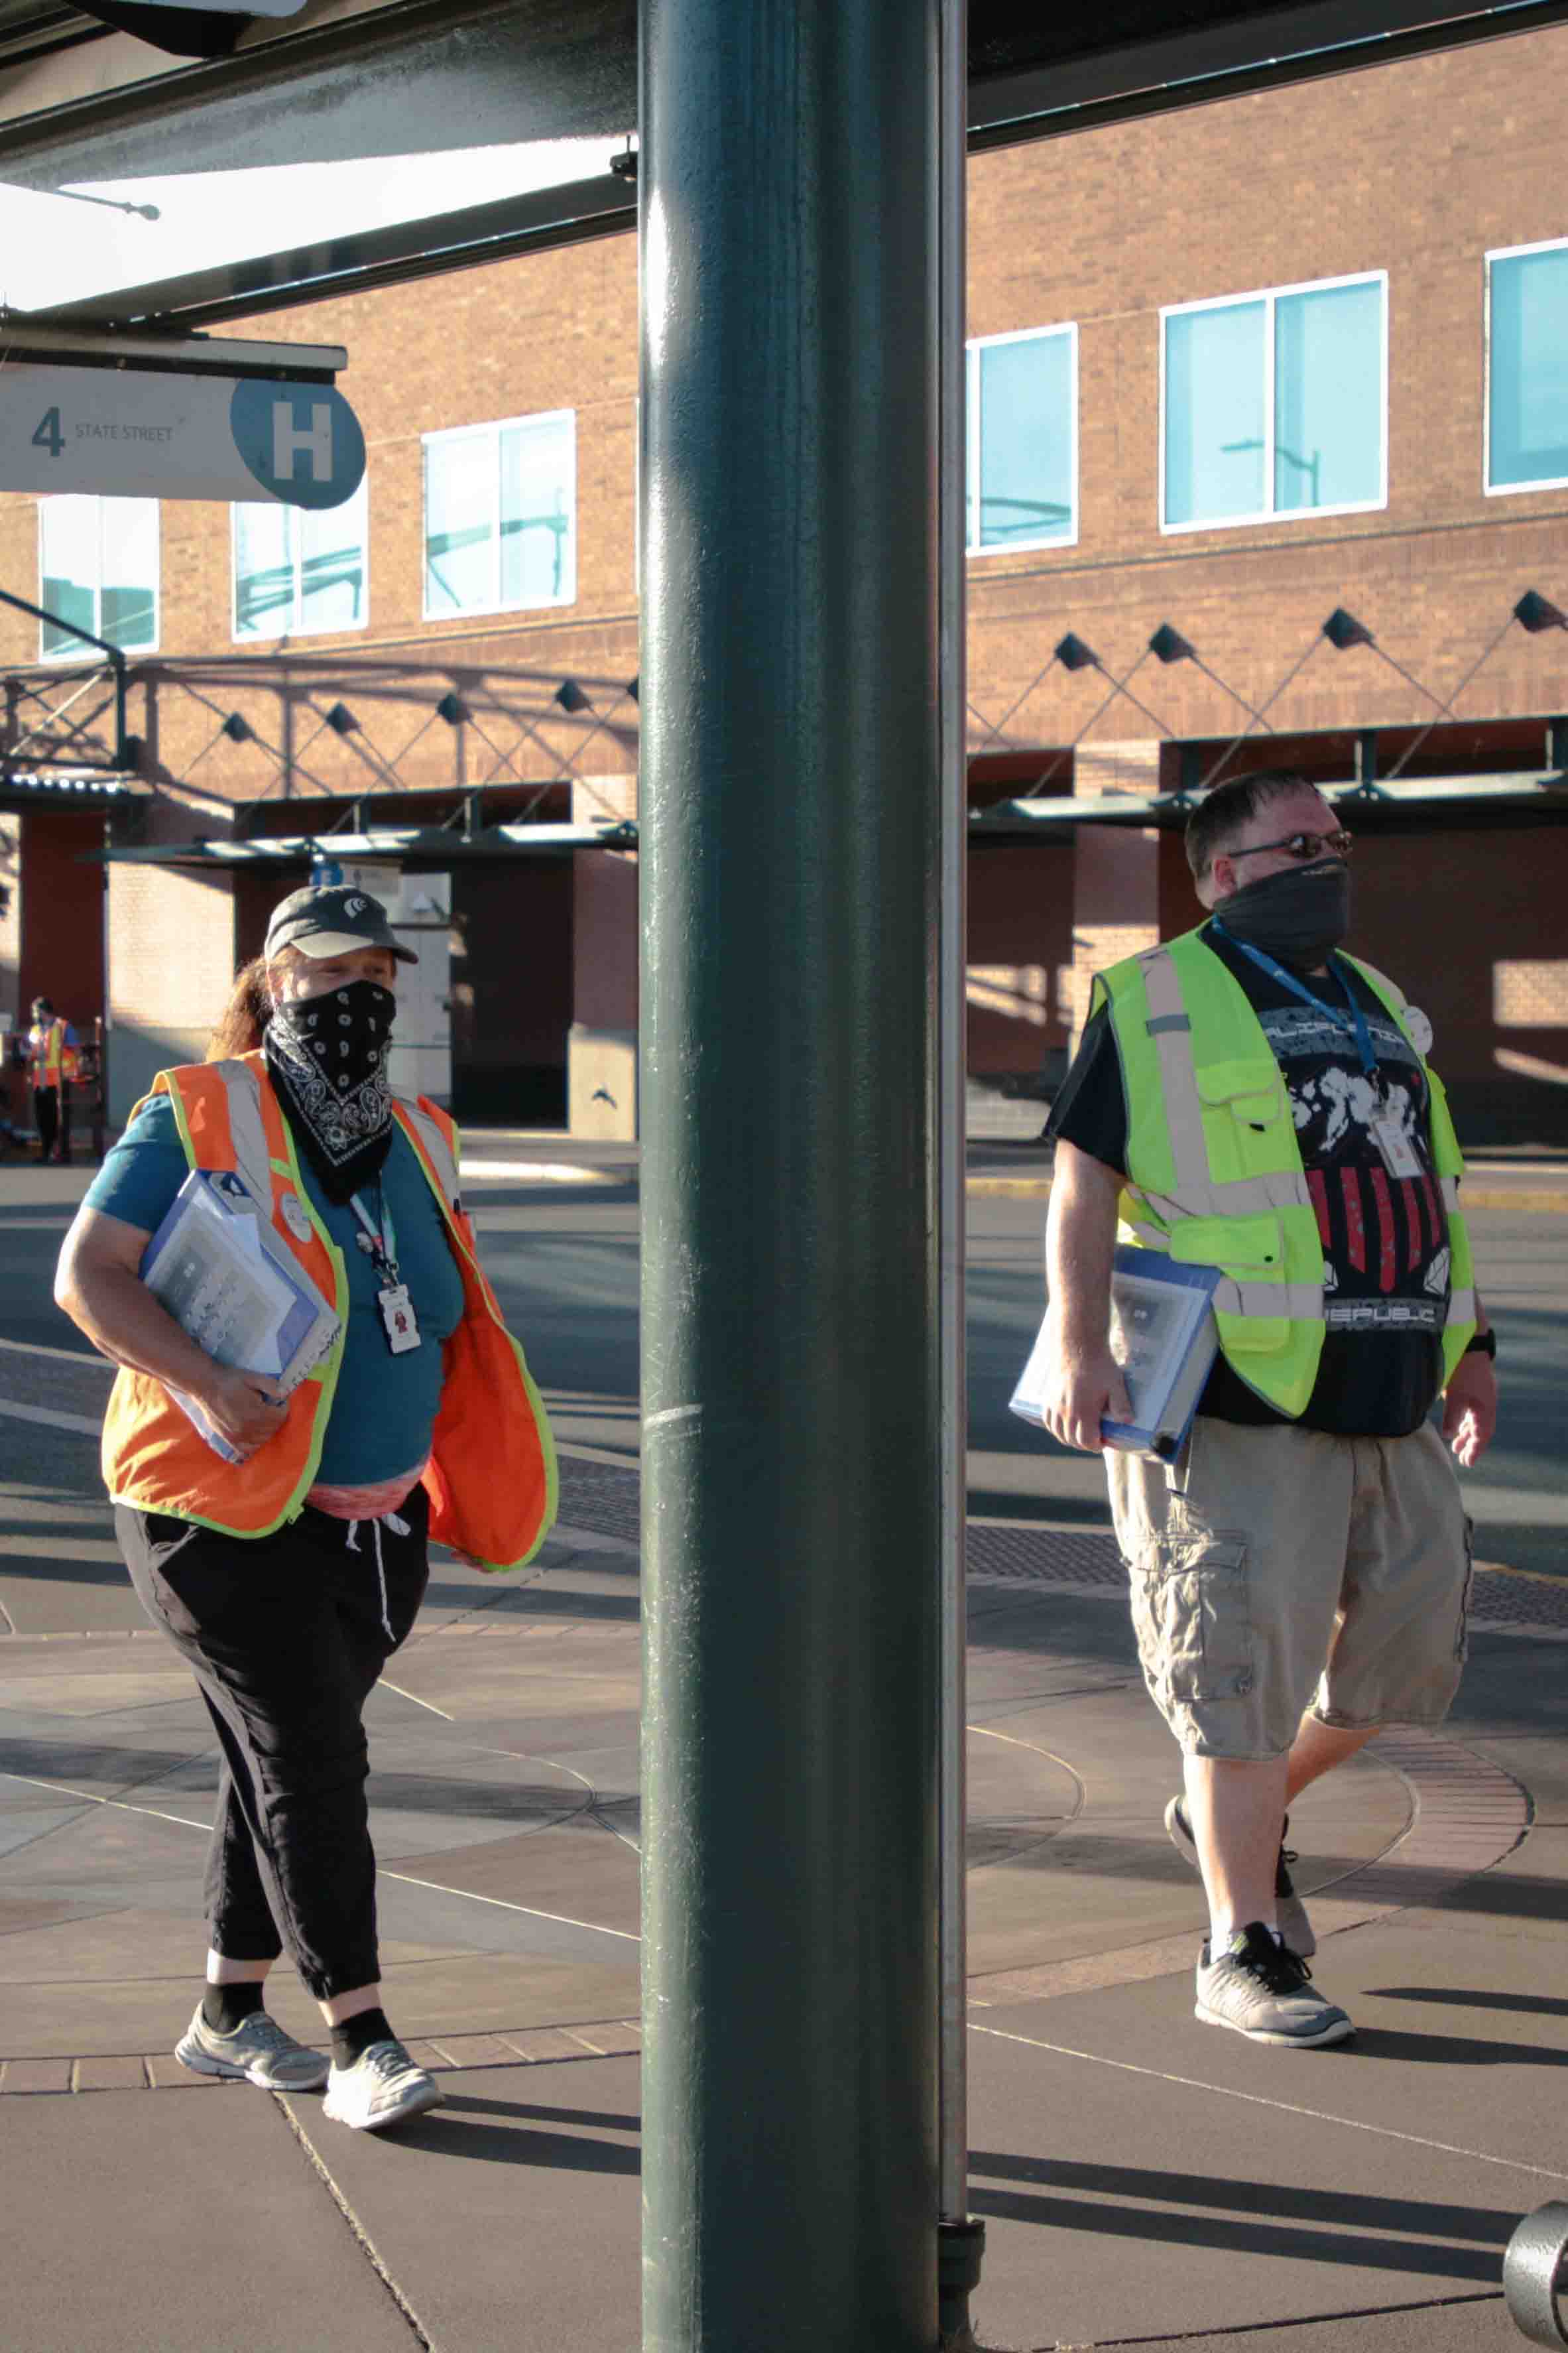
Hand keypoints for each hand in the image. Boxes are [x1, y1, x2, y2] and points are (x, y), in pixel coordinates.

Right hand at [196, 1366, 289, 1457]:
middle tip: (272, 1408)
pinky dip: (254, 1444)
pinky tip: (254, 1434)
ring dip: (267, 1430)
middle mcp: (247, 1428)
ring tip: (264, 1418)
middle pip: (272, 1429)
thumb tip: (285, 1394)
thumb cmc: (229, 1380)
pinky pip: (246, 1450)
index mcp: (255, 1413)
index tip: (279, 1401)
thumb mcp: (252, 1377)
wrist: (205, 1385)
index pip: (279, 1417)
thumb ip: (270, 1385)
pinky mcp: (228, 1439)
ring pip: (262, 1440)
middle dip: (276, 1418)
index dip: (283, 1407)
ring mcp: (237, 1436)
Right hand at [1035, 1318, 1134, 1452]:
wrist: (1077, 1347)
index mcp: (1083, 1411)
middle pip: (1072, 1440)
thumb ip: (1121, 1405)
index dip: (1096, 1445)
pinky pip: (1048, 1422)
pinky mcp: (1049, 1399)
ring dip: (1070, 1438)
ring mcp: (1055, 1406)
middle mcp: (1066, 1412)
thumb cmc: (1099, 1366)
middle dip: (1085, 1443)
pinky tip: (1066, 1425)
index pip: (1086, 1441)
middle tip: (1096, 1438)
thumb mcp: (1115, 1385)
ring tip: (1082, 1433)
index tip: (1104, 1441)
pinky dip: (1057, 1428)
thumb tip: (1127, 1422)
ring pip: (1059, 1433)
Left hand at [1442, 1351, 1496, 1467]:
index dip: (1475, 1449)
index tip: (1468, 1462)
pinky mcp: (1474, 1387)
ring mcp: (1481, 1395)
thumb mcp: (1455, 1395)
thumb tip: (1448, 1435)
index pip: (1482, 1434)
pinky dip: (1464, 1421)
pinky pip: (1471, 1410)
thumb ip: (1452, 1416)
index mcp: (1485, 1407)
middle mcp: (1486, 1402)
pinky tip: (1456, 1425)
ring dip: (1466, 1433)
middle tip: (1462, 1459)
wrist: (1469, 1342)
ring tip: (1456, 1445)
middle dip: (1471, 1444)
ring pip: (1475, 1420)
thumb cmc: (1462, 1369)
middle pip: (1480, 1429)